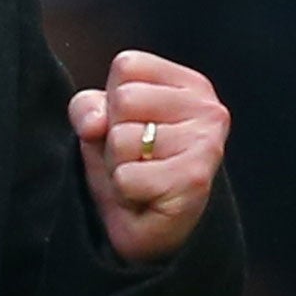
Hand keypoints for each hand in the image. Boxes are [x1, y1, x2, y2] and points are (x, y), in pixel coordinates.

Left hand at [68, 50, 230, 260]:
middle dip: (113, 135)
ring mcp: (207, 143)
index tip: (132, 125)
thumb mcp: (100, 126)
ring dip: (118, 166)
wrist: (152, 231)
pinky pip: (126, 176)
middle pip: (122, 99)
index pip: (126, 65)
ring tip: (142, 178)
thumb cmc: (130, 167)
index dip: (111, 100)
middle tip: (136, 159)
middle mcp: (208, 108)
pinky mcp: (196, 179)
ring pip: (121, 139)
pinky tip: (147, 198)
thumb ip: (88, 107)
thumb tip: (96, 122)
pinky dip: (125, 192)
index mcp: (189, 84)